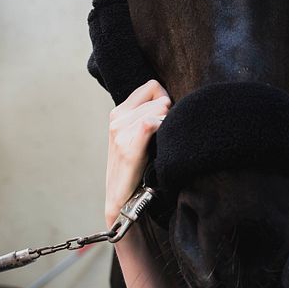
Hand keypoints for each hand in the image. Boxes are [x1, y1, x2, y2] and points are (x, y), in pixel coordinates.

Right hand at [105, 79, 169, 227]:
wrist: (122, 201)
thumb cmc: (137, 169)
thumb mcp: (139, 137)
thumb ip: (149, 115)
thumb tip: (172, 100)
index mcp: (118, 113)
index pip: (151, 86)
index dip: (166, 97)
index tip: (168, 117)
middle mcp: (117, 119)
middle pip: (158, 95)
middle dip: (169, 111)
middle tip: (166, 133)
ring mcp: (119, 132)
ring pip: (158, 107)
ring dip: (168, 122)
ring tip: (163, 142)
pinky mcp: (127, 147)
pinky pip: (150, 123)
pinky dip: (163, 129)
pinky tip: (162, 145)